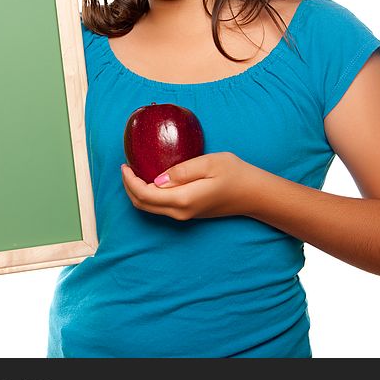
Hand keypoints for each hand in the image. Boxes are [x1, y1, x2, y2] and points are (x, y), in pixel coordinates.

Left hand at [120, 152, 256, 220]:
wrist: (254, 194)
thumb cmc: (235, 174)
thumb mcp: (208, 163)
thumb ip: (181, 171)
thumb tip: (157, 179)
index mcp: (183, 199)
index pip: (145, 194)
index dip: (130, 181)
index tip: (125, 165)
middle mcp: (180, 212)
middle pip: (142, 205)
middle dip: (128, 187)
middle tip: (126, 168)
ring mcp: (184, 215)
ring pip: (150, 208)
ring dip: (137, 191)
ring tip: (135, 172)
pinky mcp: (188, 213)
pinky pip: (160, 207)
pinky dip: (148, 195)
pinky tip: (150, 179)